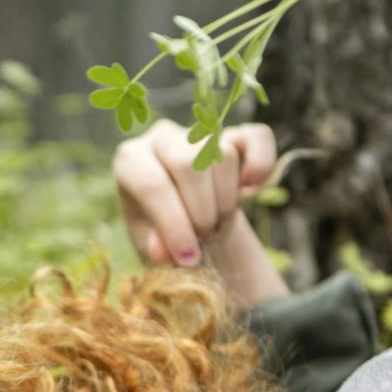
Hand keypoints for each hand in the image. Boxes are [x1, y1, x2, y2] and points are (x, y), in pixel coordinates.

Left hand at [113, 119, 276, 266]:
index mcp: (130, 161)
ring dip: (226, 202)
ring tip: (216, 225)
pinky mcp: (236, 134)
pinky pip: (258, 138)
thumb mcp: (151, 248)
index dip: (174, 225)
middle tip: (204, 239)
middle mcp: (162, 137)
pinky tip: (249, 191)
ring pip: (224, 157)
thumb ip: (155, 247)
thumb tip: (162, 251)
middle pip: (190, 165)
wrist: (191, 226)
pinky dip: (261, 166)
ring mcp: (200, 133)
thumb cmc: (162, 237)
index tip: (189, 258)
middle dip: (203, 213)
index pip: (153, 185)